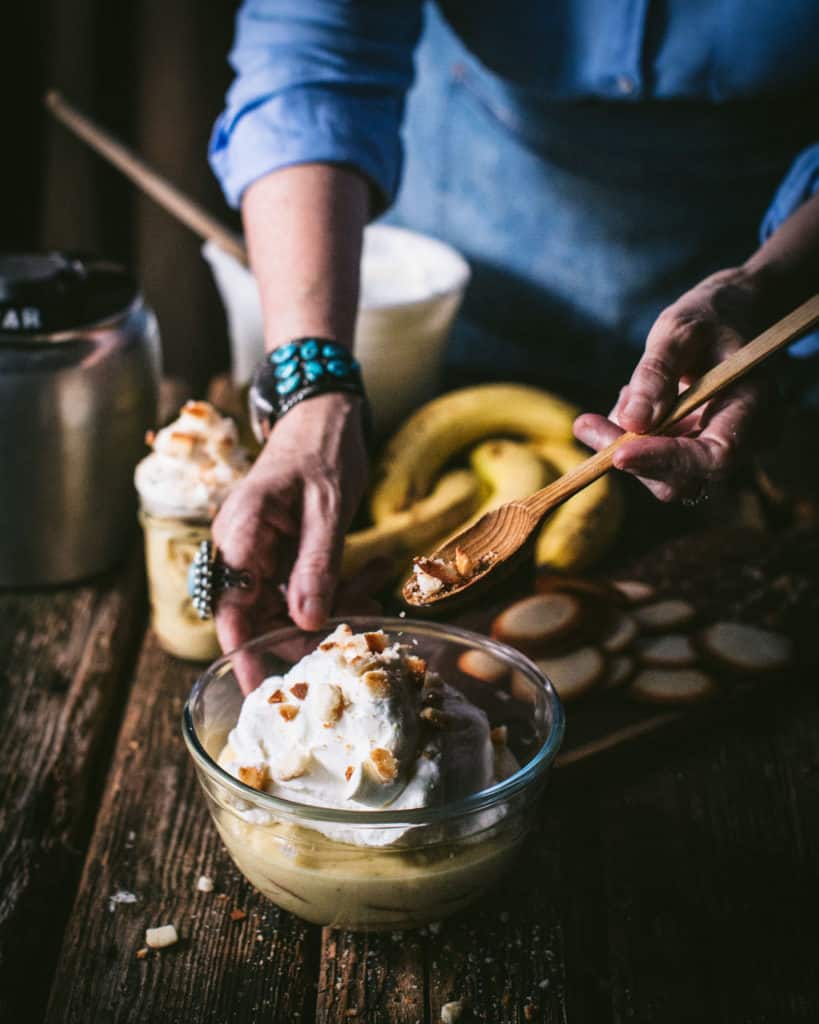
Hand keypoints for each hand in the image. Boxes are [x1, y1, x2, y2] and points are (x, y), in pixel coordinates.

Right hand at [211, 393, 369, 658]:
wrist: (324, 414)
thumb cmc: (323, 448)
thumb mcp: (328, 506)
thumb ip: (316, 563)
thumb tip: (307, 621)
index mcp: (241, 532)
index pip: (231, 607)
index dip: (245, 652)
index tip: (264, 690)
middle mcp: (242, 547)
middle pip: (260, 615)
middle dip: (307, 630)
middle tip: (356, 632)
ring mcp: (261, 551)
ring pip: (287, 606)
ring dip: (333, 607)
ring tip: (375, 587)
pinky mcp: (282, 552)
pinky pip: (304, 587)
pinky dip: (337, 588)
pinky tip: (373, 573)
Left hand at [574, 268, 776, 501]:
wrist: (727, 320)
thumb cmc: (708, 318)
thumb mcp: (679, 329)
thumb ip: (657, 372)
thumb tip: (633, 422)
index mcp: (755, 405)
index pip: (717, 455)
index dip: (667, 460)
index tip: (618, 453)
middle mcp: (747, 439)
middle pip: (685, 479)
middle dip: (631, 456)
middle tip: (586, 424)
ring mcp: (721, 451)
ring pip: (664, 478)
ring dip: (626, 447)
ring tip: (626, 391)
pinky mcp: (697, 454)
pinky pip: (657, 465)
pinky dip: (631, 441)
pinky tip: (632, 400)